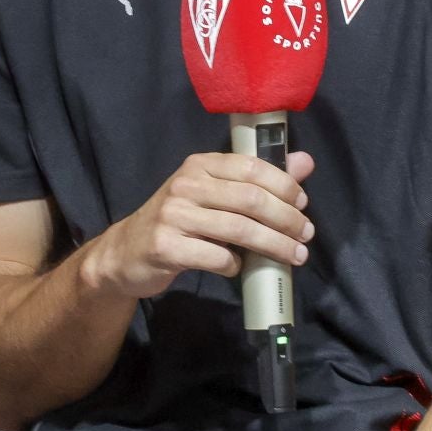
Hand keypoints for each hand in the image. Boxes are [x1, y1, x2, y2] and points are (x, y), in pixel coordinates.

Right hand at [80, 151, 315, 299]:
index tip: (303, 204)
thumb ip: (257, 179)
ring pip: (239, 229)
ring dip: (274, 245)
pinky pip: (216, 257)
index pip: (251, 167)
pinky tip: (240, 267)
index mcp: (199, 165)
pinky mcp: (166, 246)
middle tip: (306, 236)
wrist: (125, 252)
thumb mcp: (213, 194)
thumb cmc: (178, 221)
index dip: (284, 185)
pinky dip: (236, 265)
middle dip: (286, 219)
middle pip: (250, 199)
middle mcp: (186, 184)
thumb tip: (304, 162)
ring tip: (295, 256)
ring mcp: (173, 215)